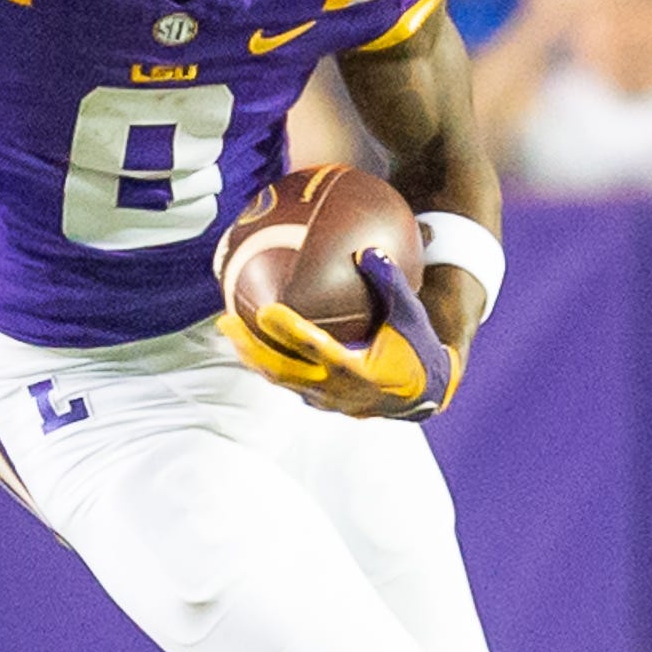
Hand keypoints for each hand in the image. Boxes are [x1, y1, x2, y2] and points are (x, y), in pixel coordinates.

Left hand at [220, 249, 459, 419]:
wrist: (425, 394)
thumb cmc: (418, 348)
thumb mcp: (410, 316)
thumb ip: (391, 284)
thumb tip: (368, 250)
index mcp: (358, 372)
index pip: (317, 350)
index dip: (290, 331)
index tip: (265, 310)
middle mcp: (335, 391)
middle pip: (282, 371)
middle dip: (250, 347)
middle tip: (225, 321)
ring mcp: (325, 400)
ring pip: (279, 379)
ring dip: (252, 355)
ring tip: (228, 328)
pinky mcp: (320, 401)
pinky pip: (286, 380)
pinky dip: (267, 360)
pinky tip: (252, 339)